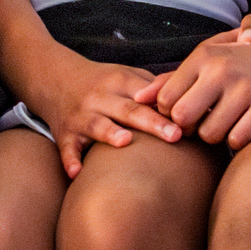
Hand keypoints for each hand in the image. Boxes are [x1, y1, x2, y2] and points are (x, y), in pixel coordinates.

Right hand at [23, 54, 190, 176]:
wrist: (53, 78)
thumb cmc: (101, 82)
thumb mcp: (126, 76)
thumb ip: (156, 89)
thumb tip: (197, 103)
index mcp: (119, 83)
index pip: (147, 95)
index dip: (168, 108)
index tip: (191, 122)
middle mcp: (100, 98)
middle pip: (128, 110)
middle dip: (151, 122)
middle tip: (175, 135)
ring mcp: (81, 116)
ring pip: (96, 124)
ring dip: (109, 133)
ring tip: (125, 142)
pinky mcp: (64, 134)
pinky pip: (66, 148)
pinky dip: (69, 160)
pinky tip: (77, 173)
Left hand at [150, 26, 250, 150]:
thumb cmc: (244, 62)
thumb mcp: (209, 60)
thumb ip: (172, 79)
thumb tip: (137, 98)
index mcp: (204, 55)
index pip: (165, 99)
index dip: (171, 114)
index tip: (186, 113)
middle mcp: (222, 69)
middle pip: (182, 119)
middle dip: (189, 129)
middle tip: (202, 124)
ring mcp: (246, 88)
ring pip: (209, 134)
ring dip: (215, 137)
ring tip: (226, 124)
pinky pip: (237, 140)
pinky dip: (237, 141)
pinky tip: (244, 128)